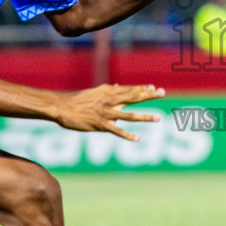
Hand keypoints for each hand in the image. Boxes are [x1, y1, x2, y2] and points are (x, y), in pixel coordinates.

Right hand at [50, 83, 164, 141]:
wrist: (62, 107)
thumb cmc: (79, 100)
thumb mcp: (95, 92)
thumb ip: (109, 91)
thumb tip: (119, 86)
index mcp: (108, 91)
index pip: (129, 89)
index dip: (143, 89)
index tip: (155, 88)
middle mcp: (110, 100)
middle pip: (133, 97)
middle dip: (149, 96)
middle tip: (162, 93)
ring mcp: (105, 113)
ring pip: (129, 115)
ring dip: (144, 117)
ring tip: (158, 118)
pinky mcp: (100, 125)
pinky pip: (116, 131)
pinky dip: (127, 135)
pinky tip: (137, 139)